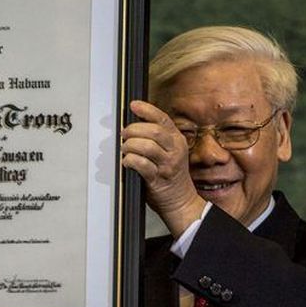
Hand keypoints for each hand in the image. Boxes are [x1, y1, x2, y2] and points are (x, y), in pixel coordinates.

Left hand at [121, 100, 205, 237]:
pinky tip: (127, 161)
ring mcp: (168, 165)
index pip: (162, 119)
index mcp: (177, 140)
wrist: (181, 201)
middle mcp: (175, 151)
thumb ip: (156, 138)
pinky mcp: (158, 179)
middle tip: (124, 134)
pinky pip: (142, 165)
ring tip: (125, 149)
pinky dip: (130, 161)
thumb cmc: (170, 175)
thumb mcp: (169, 152)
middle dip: (134, 130)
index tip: (133, 106)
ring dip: (131, 145)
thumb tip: (134, 124)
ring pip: (147, 146)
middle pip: (154, 131)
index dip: (147, 110)